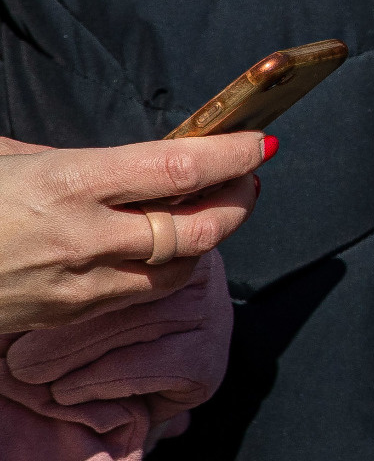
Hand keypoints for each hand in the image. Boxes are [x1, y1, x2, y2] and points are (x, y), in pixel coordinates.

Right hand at [0, 132, 271, 333]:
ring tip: (216, 207)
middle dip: (239, 202)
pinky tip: (166, 245)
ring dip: (209, 238)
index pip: (178, 172)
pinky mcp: (67, 317)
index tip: (261, 143)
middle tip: (249, 176)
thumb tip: (130, 161)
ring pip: (179, 269)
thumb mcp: (7, 159)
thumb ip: (73, 161)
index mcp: (67, 184)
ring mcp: (78, 286)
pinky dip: (168, 266)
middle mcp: (83, 239)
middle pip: (197, 230)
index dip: (231, 157)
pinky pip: (141, 293)